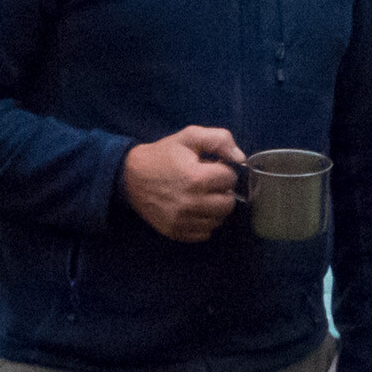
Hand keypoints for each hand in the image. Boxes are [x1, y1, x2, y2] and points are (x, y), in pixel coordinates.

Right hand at [122, 125, 244, 242]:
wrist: (131, 177)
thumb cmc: (163, 155)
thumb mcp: (189, 137)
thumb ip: (219, 140)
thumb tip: (240, 158)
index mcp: (196, 178)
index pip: (230, 179)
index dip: (223, 170)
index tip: (212, 167)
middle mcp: (191, 203)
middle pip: (228, 203)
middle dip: (223, 191)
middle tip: (209, 184)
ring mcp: (182, 221)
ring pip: (218, 220)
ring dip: (215, 208)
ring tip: (202, 196)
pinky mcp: (176, 233)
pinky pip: (205, 234)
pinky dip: (204, 222)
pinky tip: (195, 210)